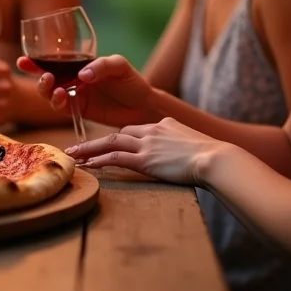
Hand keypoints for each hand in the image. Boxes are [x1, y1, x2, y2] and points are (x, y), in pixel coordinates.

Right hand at [17, 54, 156, 127]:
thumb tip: (82, 75)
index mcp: (78, 64)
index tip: (22, 60)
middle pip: (46, 76)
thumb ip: (101, 66)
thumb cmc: (131, 81)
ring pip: (49, 93)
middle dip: (37, 76)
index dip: (36, 61)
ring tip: (54, 87)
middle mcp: (72, 78)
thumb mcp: (119, 65)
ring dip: (46, 90)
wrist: (143, 107)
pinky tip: (62, 97)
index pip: (53, 60)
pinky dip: (57, 102)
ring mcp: (74, 94)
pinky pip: (62, 107)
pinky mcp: (78, 110)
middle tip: (45, 76)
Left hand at [65, 118, 231, 185]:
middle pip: (119, 133)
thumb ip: (181, 145)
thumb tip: (183, 156)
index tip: (107, 144)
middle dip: (98, 141)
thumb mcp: (194, 144)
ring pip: (110, 143)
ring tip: (73, 155)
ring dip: (89, 149)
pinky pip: (115, 158)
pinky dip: (99, 160)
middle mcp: (152, 130)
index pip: (136, 129)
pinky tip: (88, 165)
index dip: (121, 137)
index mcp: (164, 124)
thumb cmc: (214, 157)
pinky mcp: (146, 160)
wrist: (217, 159)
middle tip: (79, 148)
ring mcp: (147, 144)